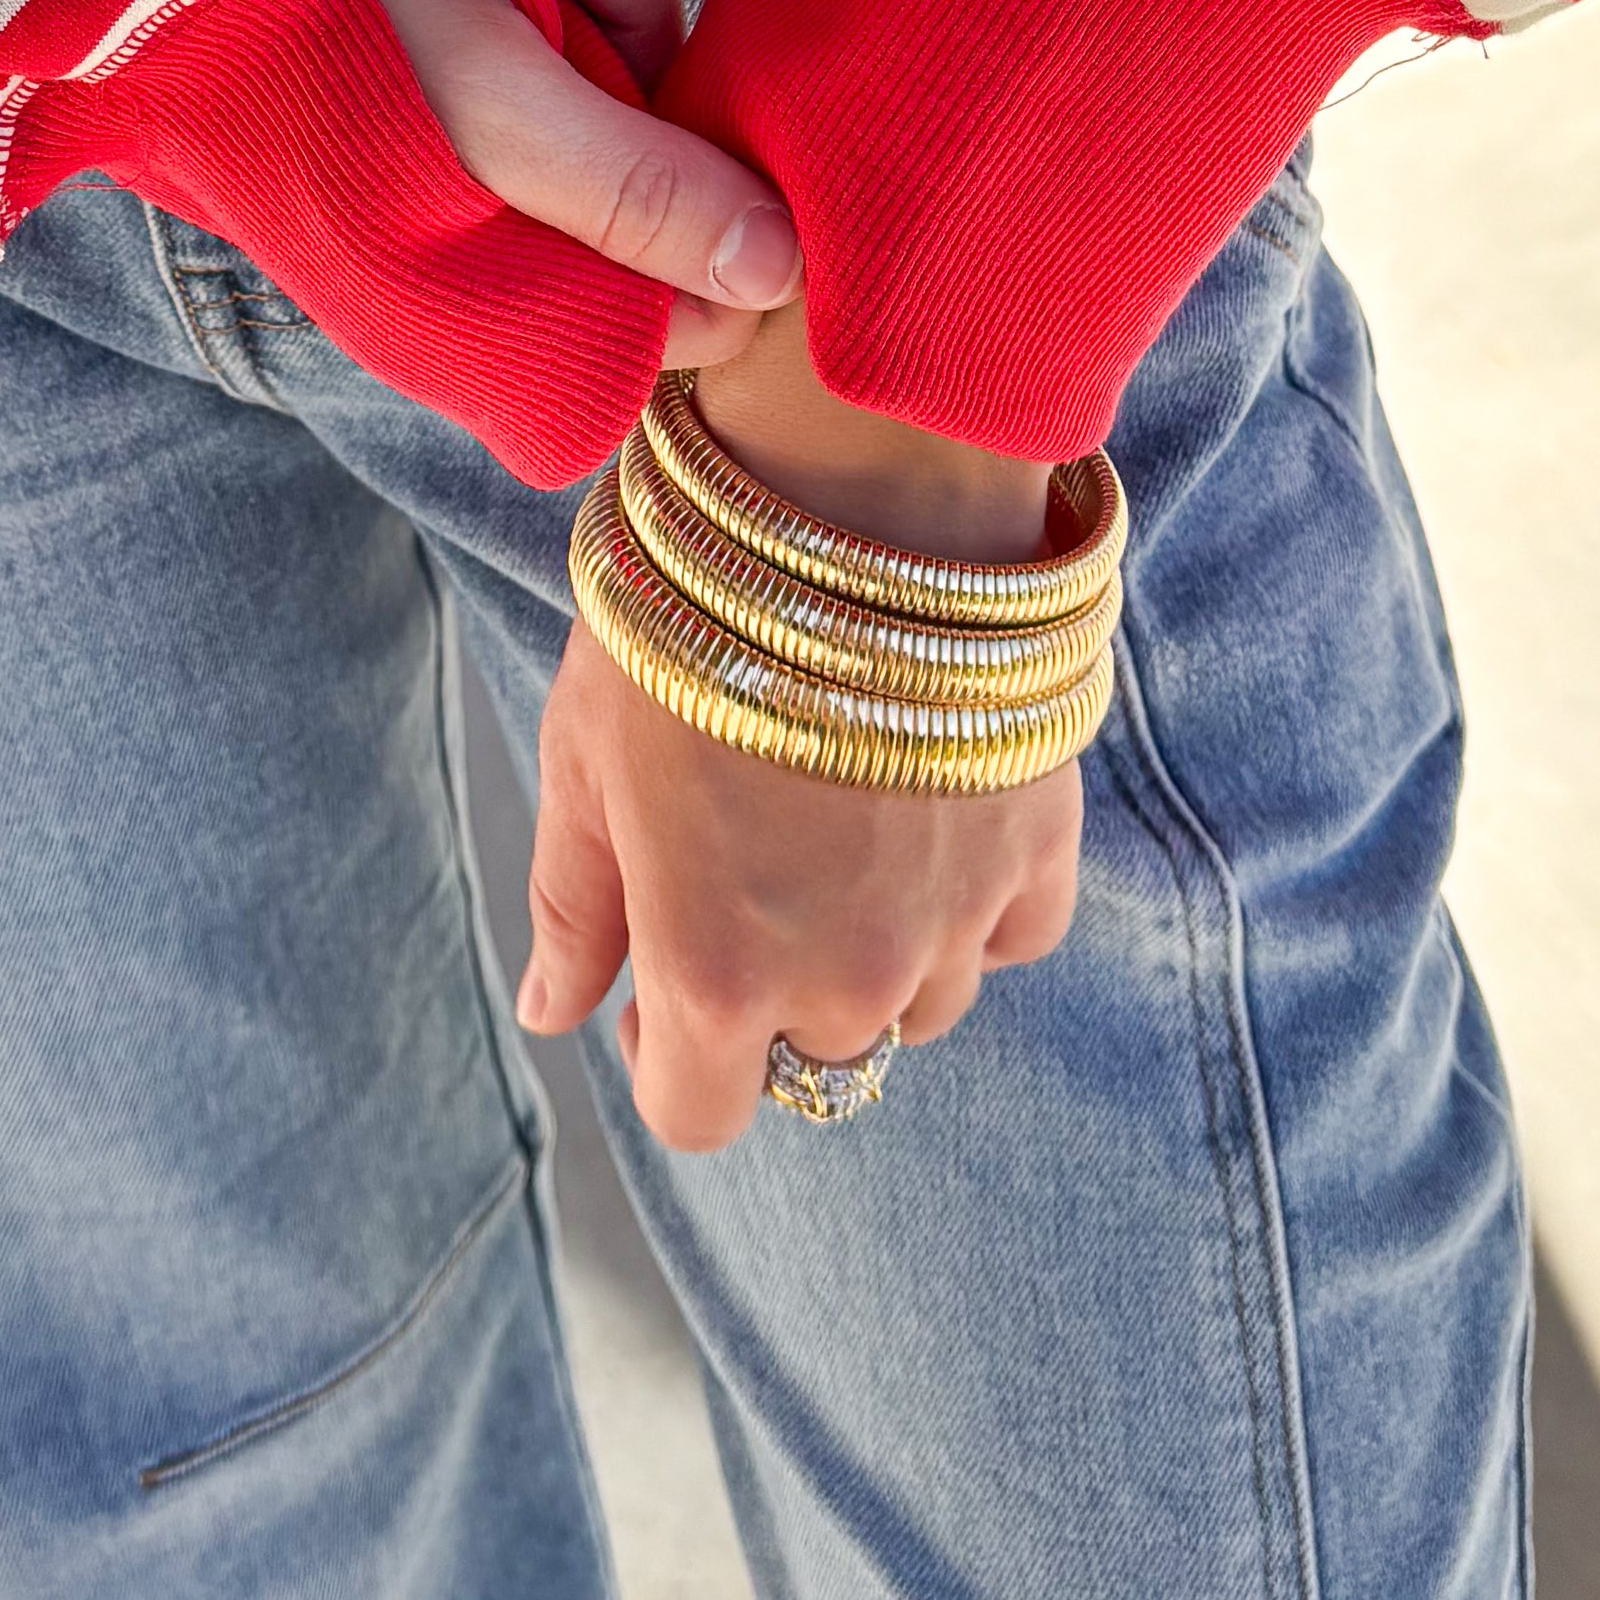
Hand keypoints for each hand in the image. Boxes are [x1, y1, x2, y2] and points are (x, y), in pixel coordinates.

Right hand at [370, 0, 799, 370]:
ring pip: (637, 98)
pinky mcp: (476, 77)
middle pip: (675, 194)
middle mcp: (498, 254)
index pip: (687, 320)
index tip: (724, 124)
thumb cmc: (324, 20)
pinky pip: (580, 39)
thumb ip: (636, 194)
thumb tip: (785, 278)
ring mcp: (489, 160)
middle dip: (656, 78)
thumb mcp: (497, 103)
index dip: (733, 225)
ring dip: (614, 1)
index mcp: (491, 314)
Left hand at [376, 0, 1087, 1145]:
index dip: (671, 1054)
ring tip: (837, 799)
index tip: (662, 980)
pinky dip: (971, 892)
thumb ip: (576, 899)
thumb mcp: (587, 747)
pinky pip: (1006, 933)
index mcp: (715, 971)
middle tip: (751, 839)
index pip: (698, 1114)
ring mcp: (956, 925)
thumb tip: (556, 1011)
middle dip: (776, 979)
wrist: (857, 485)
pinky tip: (924, 792)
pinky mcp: (1043, 853)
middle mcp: (848, 978)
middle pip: (815, 1049)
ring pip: (918, 999)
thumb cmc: (693, 603)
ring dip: (879, 940)